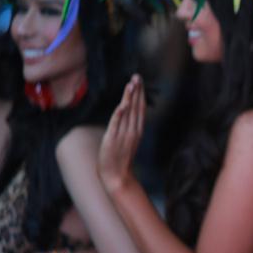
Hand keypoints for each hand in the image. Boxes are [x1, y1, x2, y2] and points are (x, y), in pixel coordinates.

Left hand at [99, 75, 144, 192]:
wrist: (116, 175)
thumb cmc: (121, 157)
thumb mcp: (129, 140)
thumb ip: (129, 126)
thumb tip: (127, 112)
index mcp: (137, 130)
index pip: (140, 108)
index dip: (140, 94)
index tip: (139, 81)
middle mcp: (132, 130)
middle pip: (135, 107)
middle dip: (137, 91)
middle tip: (137, 77)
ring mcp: (123, 135)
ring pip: (127, 113)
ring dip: (129, 98)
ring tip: (131, 84)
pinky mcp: (112, 140)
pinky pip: (116, 125)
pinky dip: (119, 116)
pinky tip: (121, 106)